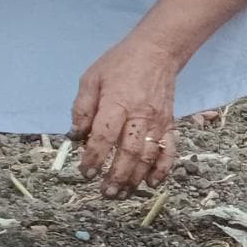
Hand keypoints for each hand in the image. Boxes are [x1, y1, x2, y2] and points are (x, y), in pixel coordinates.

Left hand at [65, 34, 182, 192]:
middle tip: (104, 193)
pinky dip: (162, 170)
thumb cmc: (119, 65)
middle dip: (116, 176)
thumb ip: (82, 108)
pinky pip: (169, 150)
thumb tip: (76, 137)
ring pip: (148, 156)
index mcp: (117, 103)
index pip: (104, 136)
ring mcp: (158, 122)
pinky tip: (151, 183)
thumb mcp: (91, 79)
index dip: (94, 158)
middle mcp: (140, 115)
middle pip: (129, 152)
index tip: (86, 173)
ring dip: (135, 178)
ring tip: (122, 194)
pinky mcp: (170, 124)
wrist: (157, 52)